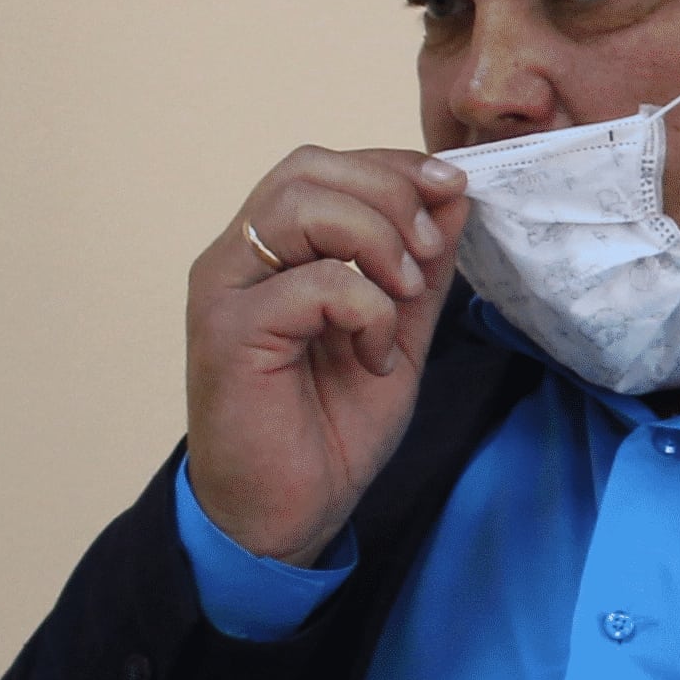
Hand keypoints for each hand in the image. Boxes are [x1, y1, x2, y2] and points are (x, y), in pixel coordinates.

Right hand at [185, 147, 464, 564]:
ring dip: (377, 240)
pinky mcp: (229, 333)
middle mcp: (236, 258)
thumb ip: (420, 268)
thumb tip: (453, 195)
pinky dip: (366, 309)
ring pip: (301, 205)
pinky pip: (313, 281)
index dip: (391, 166)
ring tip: (406, 296)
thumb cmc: (328, 427)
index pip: (322, 165)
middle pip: (307, 168)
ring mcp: (225, 290)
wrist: (287, 514)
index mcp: (270, 250)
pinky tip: (374, 356)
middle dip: (389, 194)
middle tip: (431, 252)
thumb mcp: (396, 332)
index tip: (452, 190)